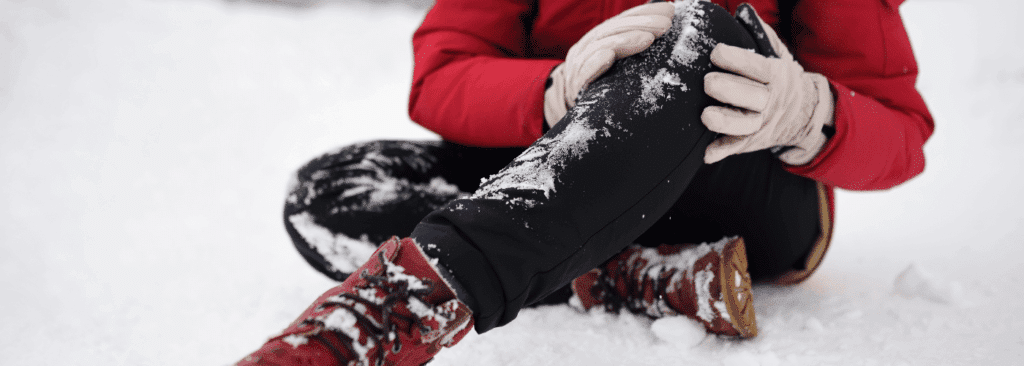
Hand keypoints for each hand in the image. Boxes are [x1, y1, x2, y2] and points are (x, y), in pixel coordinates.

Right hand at [544, 2, 674, 126]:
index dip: (644, 13)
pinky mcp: (575, 86)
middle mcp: (587, 47)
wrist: (576, 116)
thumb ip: (634, 50)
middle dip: (641, 24)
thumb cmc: (604, 89)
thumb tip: (665, 34)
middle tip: (665, 24)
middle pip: (613, 29)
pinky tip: (609, 56)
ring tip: (649, 38)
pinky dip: (596, 62)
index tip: (669, 10)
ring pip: (599, 45)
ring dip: (625, 40)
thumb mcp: (620, 67)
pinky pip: (584, 72)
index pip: (622, 20)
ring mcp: (579, 65)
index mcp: (599, 39)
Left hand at [700, 7, 833, 164]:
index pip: (758, 68)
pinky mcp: (752, 141)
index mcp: (776, 76)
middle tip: (708, 82)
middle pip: (752, 98)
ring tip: (706, 116)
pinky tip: (707, 153)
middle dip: (730, 90)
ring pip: (745, 126)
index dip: (737, 60)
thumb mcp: (779, 55)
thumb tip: (744, 11)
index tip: (716, 52)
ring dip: (725, 123)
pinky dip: (722, 151)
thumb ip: (762, 35)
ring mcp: (762, 124)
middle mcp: (770, 102)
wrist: (804, 115)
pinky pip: (737, 147)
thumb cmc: (781, 80)